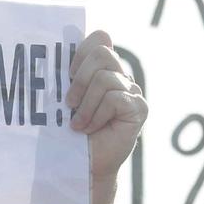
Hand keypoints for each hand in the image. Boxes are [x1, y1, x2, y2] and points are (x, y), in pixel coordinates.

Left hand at [66, 30, 147, 181]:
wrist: (83, 164)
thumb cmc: (69, 132)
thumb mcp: (64, 98)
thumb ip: (68, 74)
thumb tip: (65, 50)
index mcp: (103, 68)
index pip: (100, 38)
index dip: (80, 53)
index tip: (67, 76)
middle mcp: (121, 76)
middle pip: (102, 53)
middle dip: (80, 79)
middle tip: (69, 103)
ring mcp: (133, 91)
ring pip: (104, 79)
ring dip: (85, 105)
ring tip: (78, 124)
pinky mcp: (139, 108)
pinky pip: (114, 99)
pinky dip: (96, 115)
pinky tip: (91, 128)